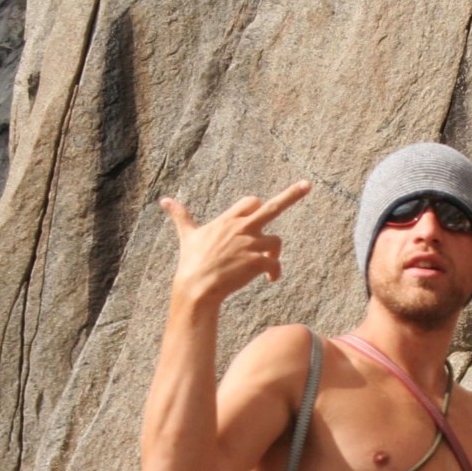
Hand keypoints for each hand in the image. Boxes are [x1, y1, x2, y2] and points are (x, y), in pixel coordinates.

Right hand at [160, 180, 310, 306]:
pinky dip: (276, 272)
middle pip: (272, 207)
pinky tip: (271, 280)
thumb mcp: (187, 235)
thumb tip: (164, 200)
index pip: (251, 202)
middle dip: (291, 195)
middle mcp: (242, 228)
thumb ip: (180, 216)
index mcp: (229, 219)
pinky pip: (275, 264)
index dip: (258, 207)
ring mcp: (250, 245)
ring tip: (267, 267)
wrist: (196, 286)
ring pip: (276, 242)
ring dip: (274, 254)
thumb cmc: (191, 261)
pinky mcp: (255, 262)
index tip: (262, 209)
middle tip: (307, 184)